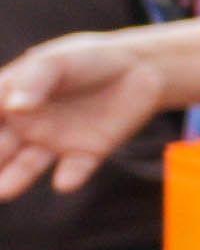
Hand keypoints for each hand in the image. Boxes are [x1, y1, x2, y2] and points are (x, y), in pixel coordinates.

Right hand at [0, 11, 199, 193]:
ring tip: (4, 191)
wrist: (137, 68)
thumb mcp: (57, 61)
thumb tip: (14, 106)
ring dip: (16, 178)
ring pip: (28, 165)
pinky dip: (70, 176)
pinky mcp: (87, 152)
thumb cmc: (86, 58)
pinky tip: (64, 183)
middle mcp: (27, 125)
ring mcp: (55, 141)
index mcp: (10, 98)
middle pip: (1, 146)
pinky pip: (76, 168)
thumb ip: (34, 80)